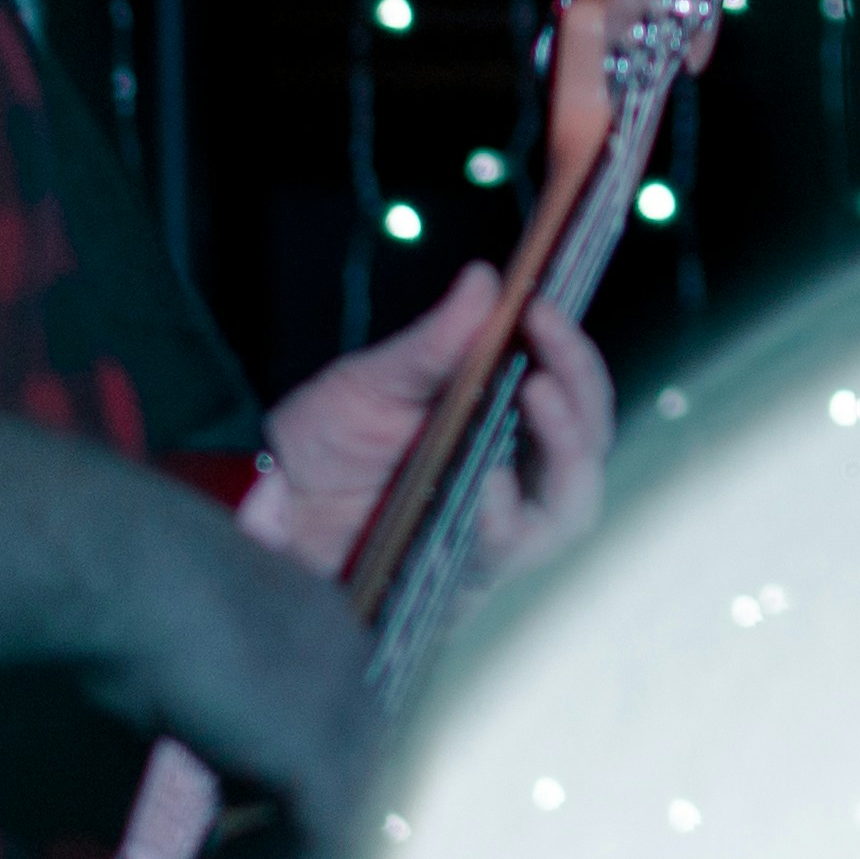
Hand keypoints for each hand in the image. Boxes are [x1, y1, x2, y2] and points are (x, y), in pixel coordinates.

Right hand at [0, 411, 371, 818]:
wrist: (127, 570)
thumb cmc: (129, 578)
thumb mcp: (176, 630)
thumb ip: (195, 686)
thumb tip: (164, 735)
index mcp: (317, 613)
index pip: (331, 701)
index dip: (291, 755)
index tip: (245, 794)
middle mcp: (345, 656)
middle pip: (350, 751)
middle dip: (300, 805)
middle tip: (243, 848)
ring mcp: (339, 705)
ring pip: (343, 797)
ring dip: (291, 844)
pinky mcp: (314, 756)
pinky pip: (323, 834)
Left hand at [253, 246, 611, 592]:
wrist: (272, 507)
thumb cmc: (331, 441)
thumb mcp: (374, 379)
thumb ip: (433, 342)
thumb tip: (485, 280)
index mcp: (507, 425)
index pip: (574, 393)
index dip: (572, 354)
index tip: (542, 308)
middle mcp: (516, 481)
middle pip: (587, 449)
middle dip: (580, 399)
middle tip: (547, 365)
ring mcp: (495, 532)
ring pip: (569, 508)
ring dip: (564, 453)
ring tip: (537, 399)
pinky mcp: (464, 578)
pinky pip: (503, 555)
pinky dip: (503, 520)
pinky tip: (488, 484)